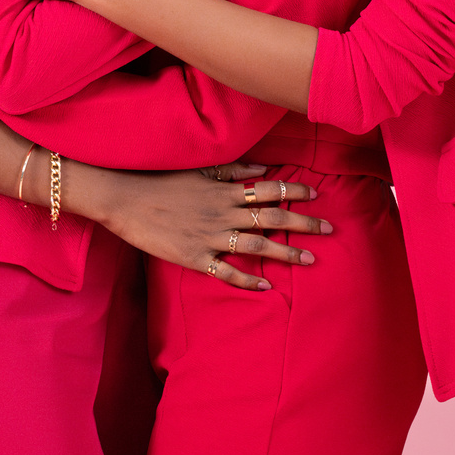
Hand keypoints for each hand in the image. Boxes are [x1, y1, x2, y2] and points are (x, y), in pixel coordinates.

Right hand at [69, 161, 331, 291]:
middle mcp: (223, 212)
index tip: (316, 196)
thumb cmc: (161, 181)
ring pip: (257, 245)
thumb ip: (232, 170)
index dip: (294, 192)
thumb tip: (263, 168)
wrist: (125, 199)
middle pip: (272, 217)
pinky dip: (248, 279)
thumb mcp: (198, 169)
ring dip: (287, 253)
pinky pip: (226, 272)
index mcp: (224, 190)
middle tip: (329, 228)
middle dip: (304, 222)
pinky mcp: (195, 257)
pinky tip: (266, 286)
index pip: (269, 189)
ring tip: (311, 259)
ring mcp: (210, 236)